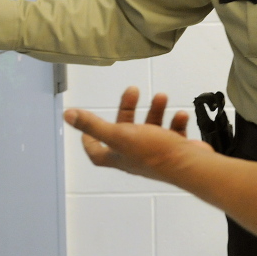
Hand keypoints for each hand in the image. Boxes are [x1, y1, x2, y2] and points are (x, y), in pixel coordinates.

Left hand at [64, 87, 213, 183]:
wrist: (190, 165)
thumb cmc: (153, 151)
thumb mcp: (119, 134)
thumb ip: (93, 124)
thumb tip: (67, 114)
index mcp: (119, 156)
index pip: (97, 152)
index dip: (88, 141)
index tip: (87, 129)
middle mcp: (135, 157)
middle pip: (125, 132)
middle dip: (128, 109)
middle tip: (133, 90)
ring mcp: (156, 156)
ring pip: (151, 129)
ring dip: (155, 111)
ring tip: (162, 97)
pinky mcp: (176, 152)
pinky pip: (173, 134)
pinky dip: (175, 122)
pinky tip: (180, 114)